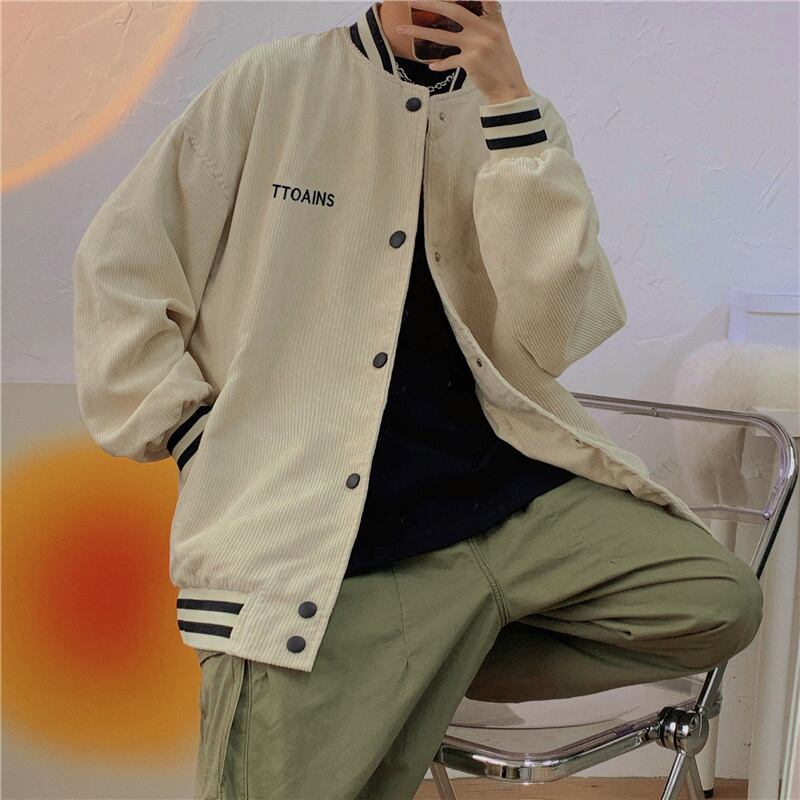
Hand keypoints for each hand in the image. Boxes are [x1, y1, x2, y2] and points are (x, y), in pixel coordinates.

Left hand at [395, 0, 529, 103]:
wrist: (509, 90)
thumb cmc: (502, 66)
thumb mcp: (500, 39)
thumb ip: (486, 24)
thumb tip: (464, 18)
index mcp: (494, 20)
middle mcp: (486, 29)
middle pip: (453, 11)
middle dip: (430, 3)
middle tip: (411, 0)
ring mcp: (477, 44)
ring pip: (441, 36)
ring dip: (418, 32)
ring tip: (401, 29)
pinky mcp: (470, 61)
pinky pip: (448, 60)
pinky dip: (439, 64)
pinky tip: (432, 66)